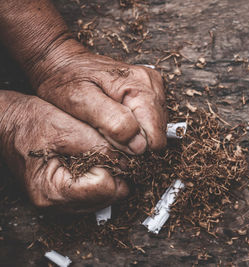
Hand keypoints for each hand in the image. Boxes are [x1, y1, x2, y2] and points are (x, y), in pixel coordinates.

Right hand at [0, 91, 128, 211]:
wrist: (8, 122)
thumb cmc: (30, 122)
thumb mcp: (66, 126)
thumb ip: (98, 145)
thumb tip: (127, 161)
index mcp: (53, 190)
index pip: (104, 188)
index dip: (114, 166)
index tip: (113, 149)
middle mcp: (55, 203)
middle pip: (106, 198)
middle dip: (115, 174)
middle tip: (111, 151)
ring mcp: (58, 202)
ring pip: (102, 199)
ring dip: (108, 177)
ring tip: (100, 154)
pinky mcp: (63, 197)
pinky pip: (93, 195)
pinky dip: (99, 179)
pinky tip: (93, 161)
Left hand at [33, 44, 166, 154]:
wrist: (63, 62)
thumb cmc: (66, 80)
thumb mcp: (80, 101)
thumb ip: (112, 122)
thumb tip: (140, 146)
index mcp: (139, 86)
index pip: (154, 136)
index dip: (133, 146)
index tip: (109, 137)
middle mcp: (152, 85)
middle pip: (157, 133)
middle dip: (133, 139)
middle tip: (105, 128)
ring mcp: (153, 87)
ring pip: (154, 129)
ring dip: (132, 133)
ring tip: (108, 122)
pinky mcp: (150, 91)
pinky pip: (149, 122)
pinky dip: (133, 126)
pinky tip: (115, 117)